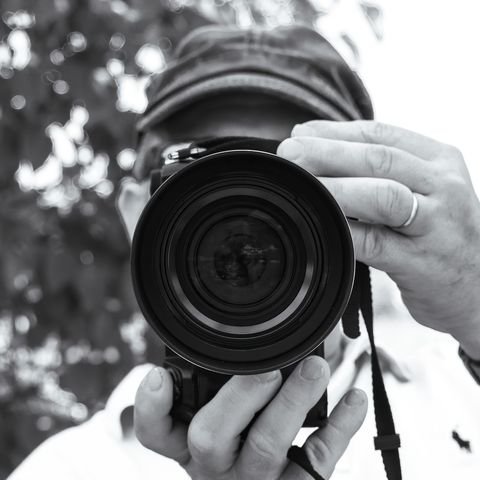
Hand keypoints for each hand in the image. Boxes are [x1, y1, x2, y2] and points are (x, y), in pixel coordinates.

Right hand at [135, 357, 366, 479]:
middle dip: (240, 397)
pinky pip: (315, 466)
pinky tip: (354, 398)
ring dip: (293, 403)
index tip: (158, 376)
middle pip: (211, 437)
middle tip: (267, 368)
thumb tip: (275, 312)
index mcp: (189, 442)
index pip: (156, 432)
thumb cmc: (240, 436)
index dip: (151, 408)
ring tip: (316, 368)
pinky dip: (339, 430)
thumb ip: (229, 366)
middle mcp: (214, 465)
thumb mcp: (222, 408)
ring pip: (266, 450)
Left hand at [277, 121, 479, 357]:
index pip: (382, 134)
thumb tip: (321, 152)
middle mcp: (443, 186)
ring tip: (300, 183)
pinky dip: (343, 231)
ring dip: (334, 187)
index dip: (336, 132)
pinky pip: (375, 243)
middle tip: (290, 153)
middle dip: (327, 152)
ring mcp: (436, 225)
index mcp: (440, 161)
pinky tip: (319, 224)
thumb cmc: (441, 236)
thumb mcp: (427, 192)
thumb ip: (386, 173)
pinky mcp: (423, 263)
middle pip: (379, 159)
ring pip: (381, 196)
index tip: (301, 134)